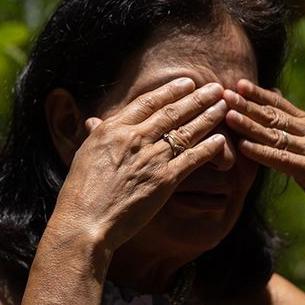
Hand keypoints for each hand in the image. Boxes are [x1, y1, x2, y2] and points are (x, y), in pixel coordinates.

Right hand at [54, 78, 227, 251]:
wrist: (85, 221)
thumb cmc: (80, 192)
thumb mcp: (84, 155)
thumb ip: (95, 135)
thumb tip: (93, 122)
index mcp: (113, 129)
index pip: (148, 102)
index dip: (171, 91)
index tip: (187, 83)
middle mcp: (135, 138)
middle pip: (172, 112)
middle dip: (197, 98)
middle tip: (216, 88)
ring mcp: (151, 158)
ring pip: (186, 131)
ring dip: (208, 116)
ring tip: (224, 105)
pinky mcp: (164, 180)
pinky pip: (192, 159)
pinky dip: (209, 148)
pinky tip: (222, 140)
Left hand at [223, 79, 304, 230]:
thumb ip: (291, 122)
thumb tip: (273, 93)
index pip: (280, 104)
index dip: (258, 94)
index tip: (238, 83)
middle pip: (275, 116)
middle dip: (248, 105)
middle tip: (226, 94)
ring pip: (276, 136)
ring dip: (250, 126)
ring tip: (229, 117)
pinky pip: (282, 160)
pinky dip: (262, 153)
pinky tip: (244, 148)